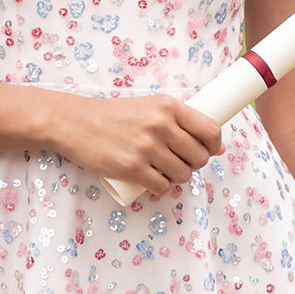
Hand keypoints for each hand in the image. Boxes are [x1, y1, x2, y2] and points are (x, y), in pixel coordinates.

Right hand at [54, 93, 223, 196]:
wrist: (75, 123)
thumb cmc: (114, 116)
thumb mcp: (150, 108)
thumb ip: (181, 123)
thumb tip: (219, 148)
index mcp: (168, 106)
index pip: (210, 130)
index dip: (213, 145)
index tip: (207, 150)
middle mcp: (160, 125)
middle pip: (199, 156)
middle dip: (194, 164)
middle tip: (179, 162)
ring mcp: (146, 147)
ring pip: (183, 174)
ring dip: (177, 177)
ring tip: (164, 171)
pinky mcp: (132, 168)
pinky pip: (162, 186)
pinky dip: (161, 187)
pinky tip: (153, 180)